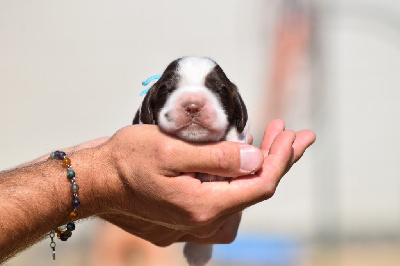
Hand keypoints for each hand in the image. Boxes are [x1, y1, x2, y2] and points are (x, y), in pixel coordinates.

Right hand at [91, 119, 314, 245]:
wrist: (98, 180)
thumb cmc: (128, 160)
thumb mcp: (171, 150)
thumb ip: (217, 159)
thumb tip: (255, 159)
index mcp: (203, 206)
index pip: (259, 185)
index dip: (279, 158)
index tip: (290, 133)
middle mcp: (204, 221)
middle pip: (255, 191)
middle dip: (277, 159)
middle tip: (294, 134)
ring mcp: (196, 222)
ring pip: (242, 195)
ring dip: (260, 167)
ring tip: (274, 140)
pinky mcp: (189, 217)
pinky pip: (226, 198)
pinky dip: (240, 177)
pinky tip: (244, 159)